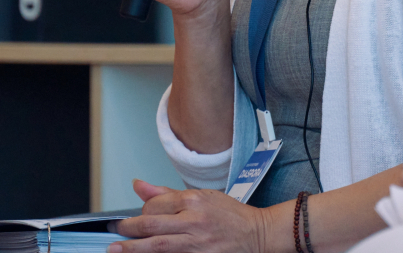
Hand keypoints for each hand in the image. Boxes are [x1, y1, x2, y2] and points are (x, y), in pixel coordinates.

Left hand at [109, 180, 267, 252]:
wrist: (257, 234)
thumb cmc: (231, 216)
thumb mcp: (204, 197)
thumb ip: (168, 194)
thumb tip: (139, 186)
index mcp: (195, 200)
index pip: (155, 204)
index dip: (141, 211)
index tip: (136, 216)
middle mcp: (194, 220)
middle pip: (150, 224)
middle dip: (128, 229)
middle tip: (116, 231)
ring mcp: (196, 242)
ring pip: (155, 245)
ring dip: (132, 248)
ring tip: (116, 248)